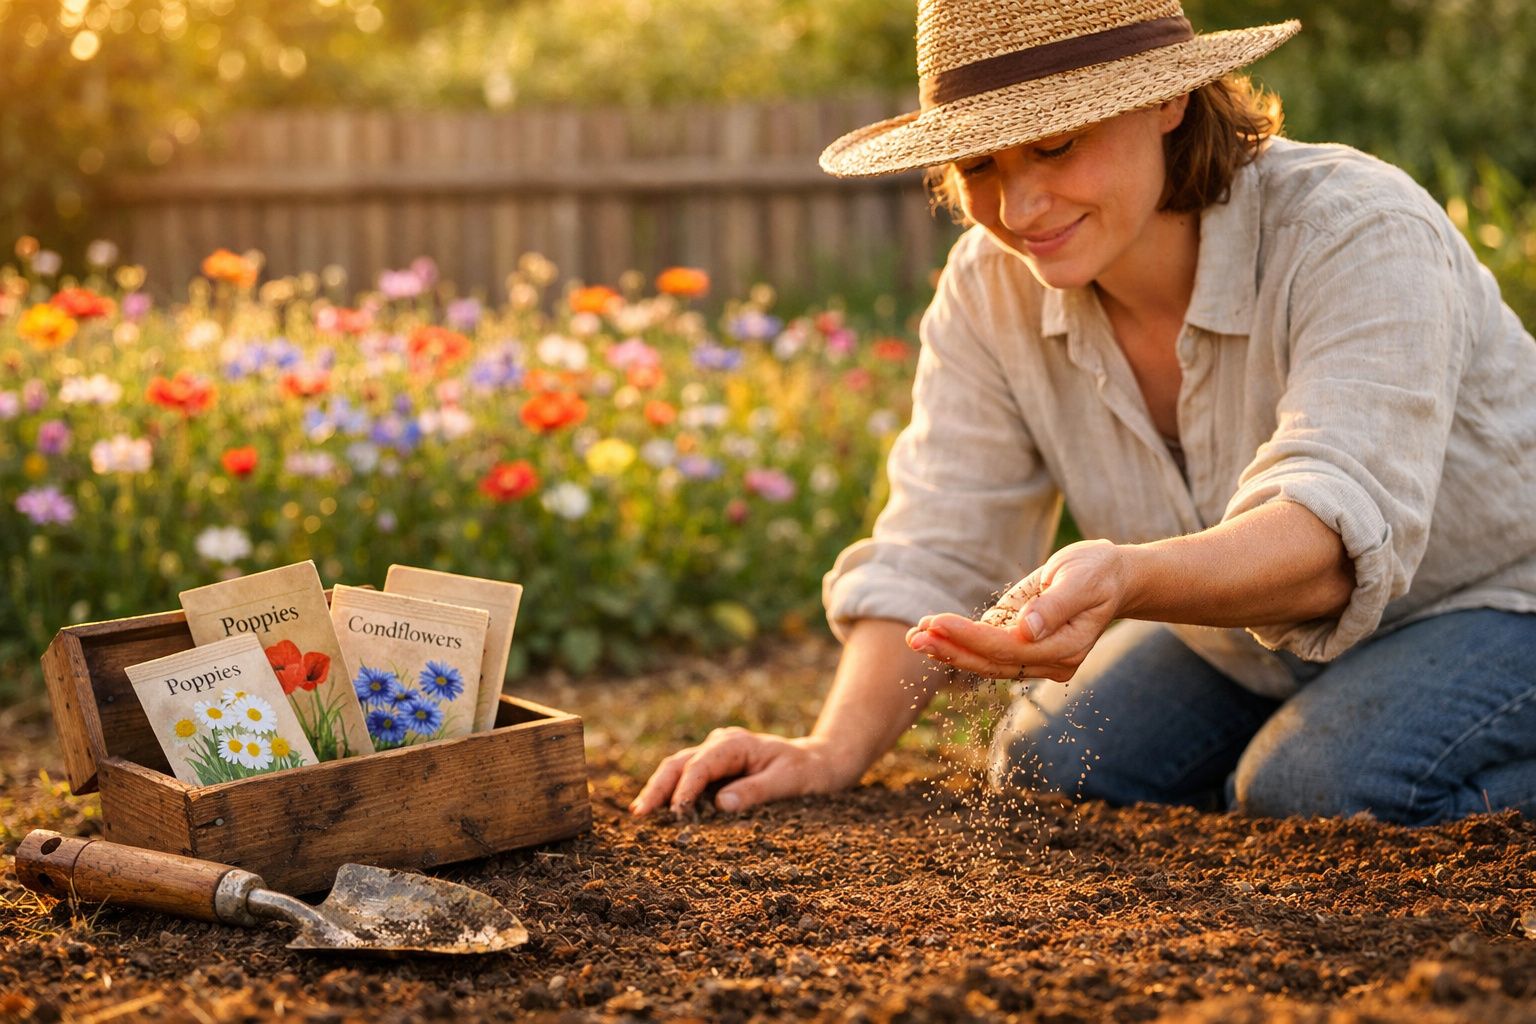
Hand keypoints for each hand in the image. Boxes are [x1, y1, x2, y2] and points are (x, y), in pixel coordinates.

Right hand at [630, 729, 855, 816]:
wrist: (819, 762)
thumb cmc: (806, 771)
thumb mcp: (787, 782)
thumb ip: (755, 791)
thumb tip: (721, 804)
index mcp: (735, 744)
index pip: (700, 765)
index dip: (685, 789)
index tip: (675, 812)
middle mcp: (720, 744)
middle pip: (678, 763)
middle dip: (658, 787)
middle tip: (639, 813)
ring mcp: (715, 754)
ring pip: (678, 768)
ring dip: (659, 789)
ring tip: (640, 813)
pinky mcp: (715, 768)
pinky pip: (688, 777)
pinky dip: (671, 791)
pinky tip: (659, 810)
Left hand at [905, 539, 1129, 680]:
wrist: (1111, 577)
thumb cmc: (1098, 572)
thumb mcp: (1081, 580)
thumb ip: (1054, 606)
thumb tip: (1025, 630)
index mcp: (1066, 647)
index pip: (1008, 648)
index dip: (970, 637)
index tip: (938, 622)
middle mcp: (1052, 661)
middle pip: (992, 662)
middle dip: (951, 649)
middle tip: (914, 637)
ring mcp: (1038, 659)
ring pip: (987, 662)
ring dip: (949, 651)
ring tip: (914, 637)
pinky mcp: (1026, 649)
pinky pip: (989, 653)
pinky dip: (959, 646)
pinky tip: (932, 636)